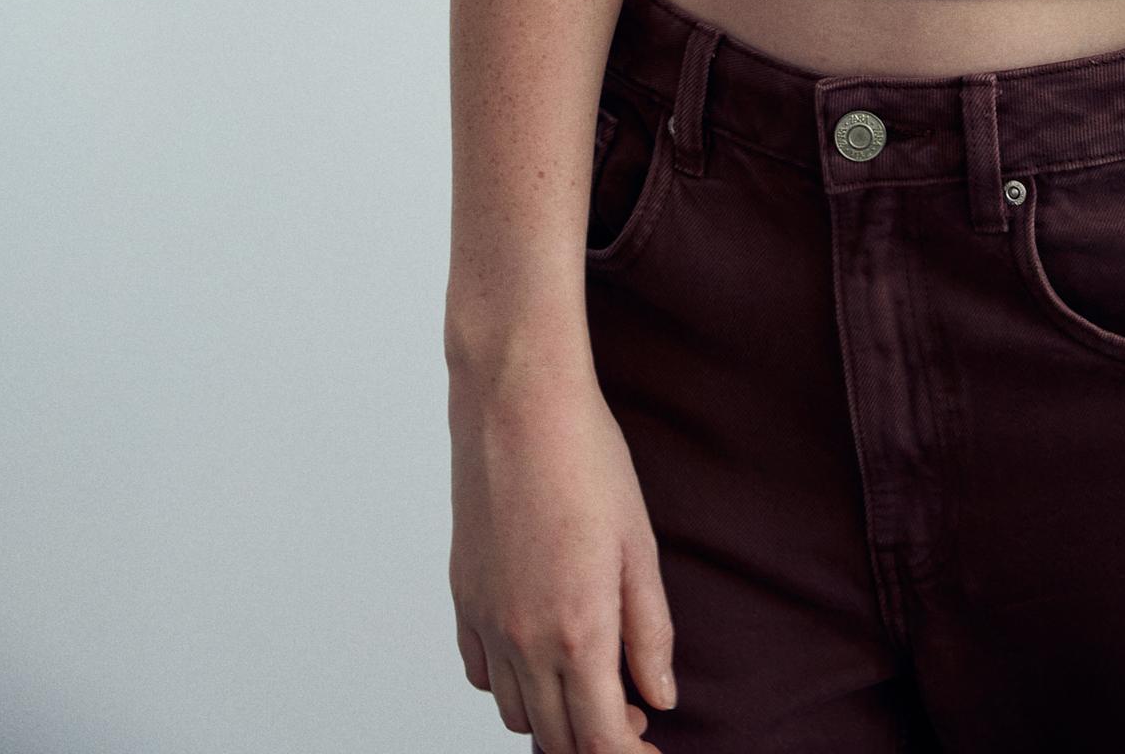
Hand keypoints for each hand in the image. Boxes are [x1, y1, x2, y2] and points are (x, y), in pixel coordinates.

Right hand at [449, 347, 678, 744]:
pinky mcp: (463, 599)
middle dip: (596, 740)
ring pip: (516, 715)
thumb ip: (650, 632)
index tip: (650, 744)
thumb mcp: (639, 546)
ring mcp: (487, 623)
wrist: (518, 404)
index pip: (601, 740)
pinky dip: (511, 686)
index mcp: (578, 632)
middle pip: (556, 739)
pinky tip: (539, 654)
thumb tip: (660, 696)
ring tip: (589, 681)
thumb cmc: (587, 461)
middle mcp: (524, 641)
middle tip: (631, 712)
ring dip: (553, 718)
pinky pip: (482, 675)